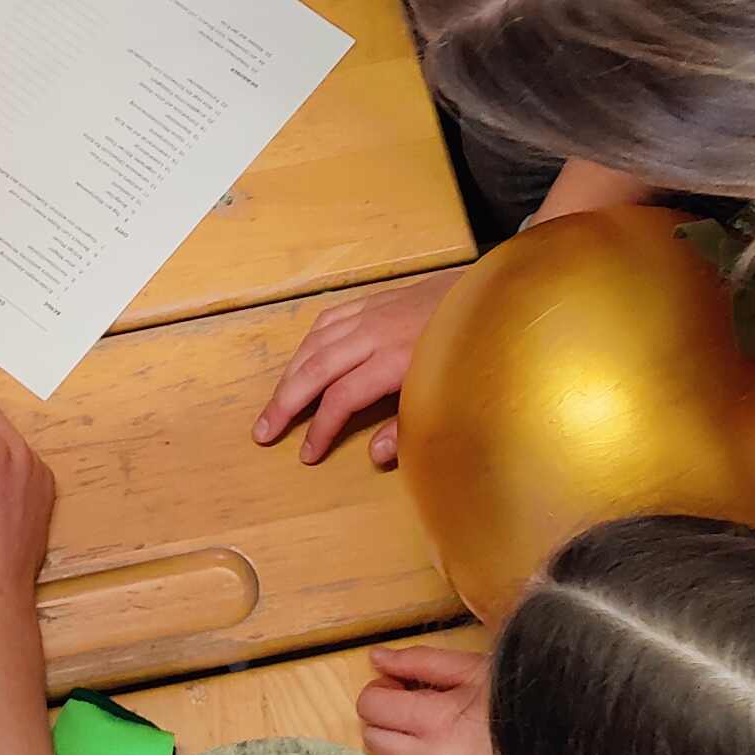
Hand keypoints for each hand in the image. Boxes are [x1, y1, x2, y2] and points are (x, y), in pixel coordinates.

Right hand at [255, 274, 460, 467]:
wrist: (491, 297)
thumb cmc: (473, 352)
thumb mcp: (449, 396)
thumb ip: (410, 426)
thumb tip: (375, 456)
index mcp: (394, 361)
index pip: (341, 398)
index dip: (320, 429)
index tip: (307, 455)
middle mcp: (374, 334)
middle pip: (316, 370)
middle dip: (285, 403)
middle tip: (263, 432)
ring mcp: (371, 313)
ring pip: (315, 344)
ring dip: (290, 375)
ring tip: (275, 403)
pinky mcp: (374, 300)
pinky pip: (329, 319)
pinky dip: (309, 342)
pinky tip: (301, 359)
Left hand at [355, 642, 526, 754]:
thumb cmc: (528, 705)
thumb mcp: (475, 671)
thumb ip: (419, 662)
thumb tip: (377, 658)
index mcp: (436, 722)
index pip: (370, 707)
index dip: (382, 691)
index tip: (401, 687)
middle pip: (372, 739)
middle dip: (387, 719)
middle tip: (419, 707)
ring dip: (408, 746)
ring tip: (447, 732)